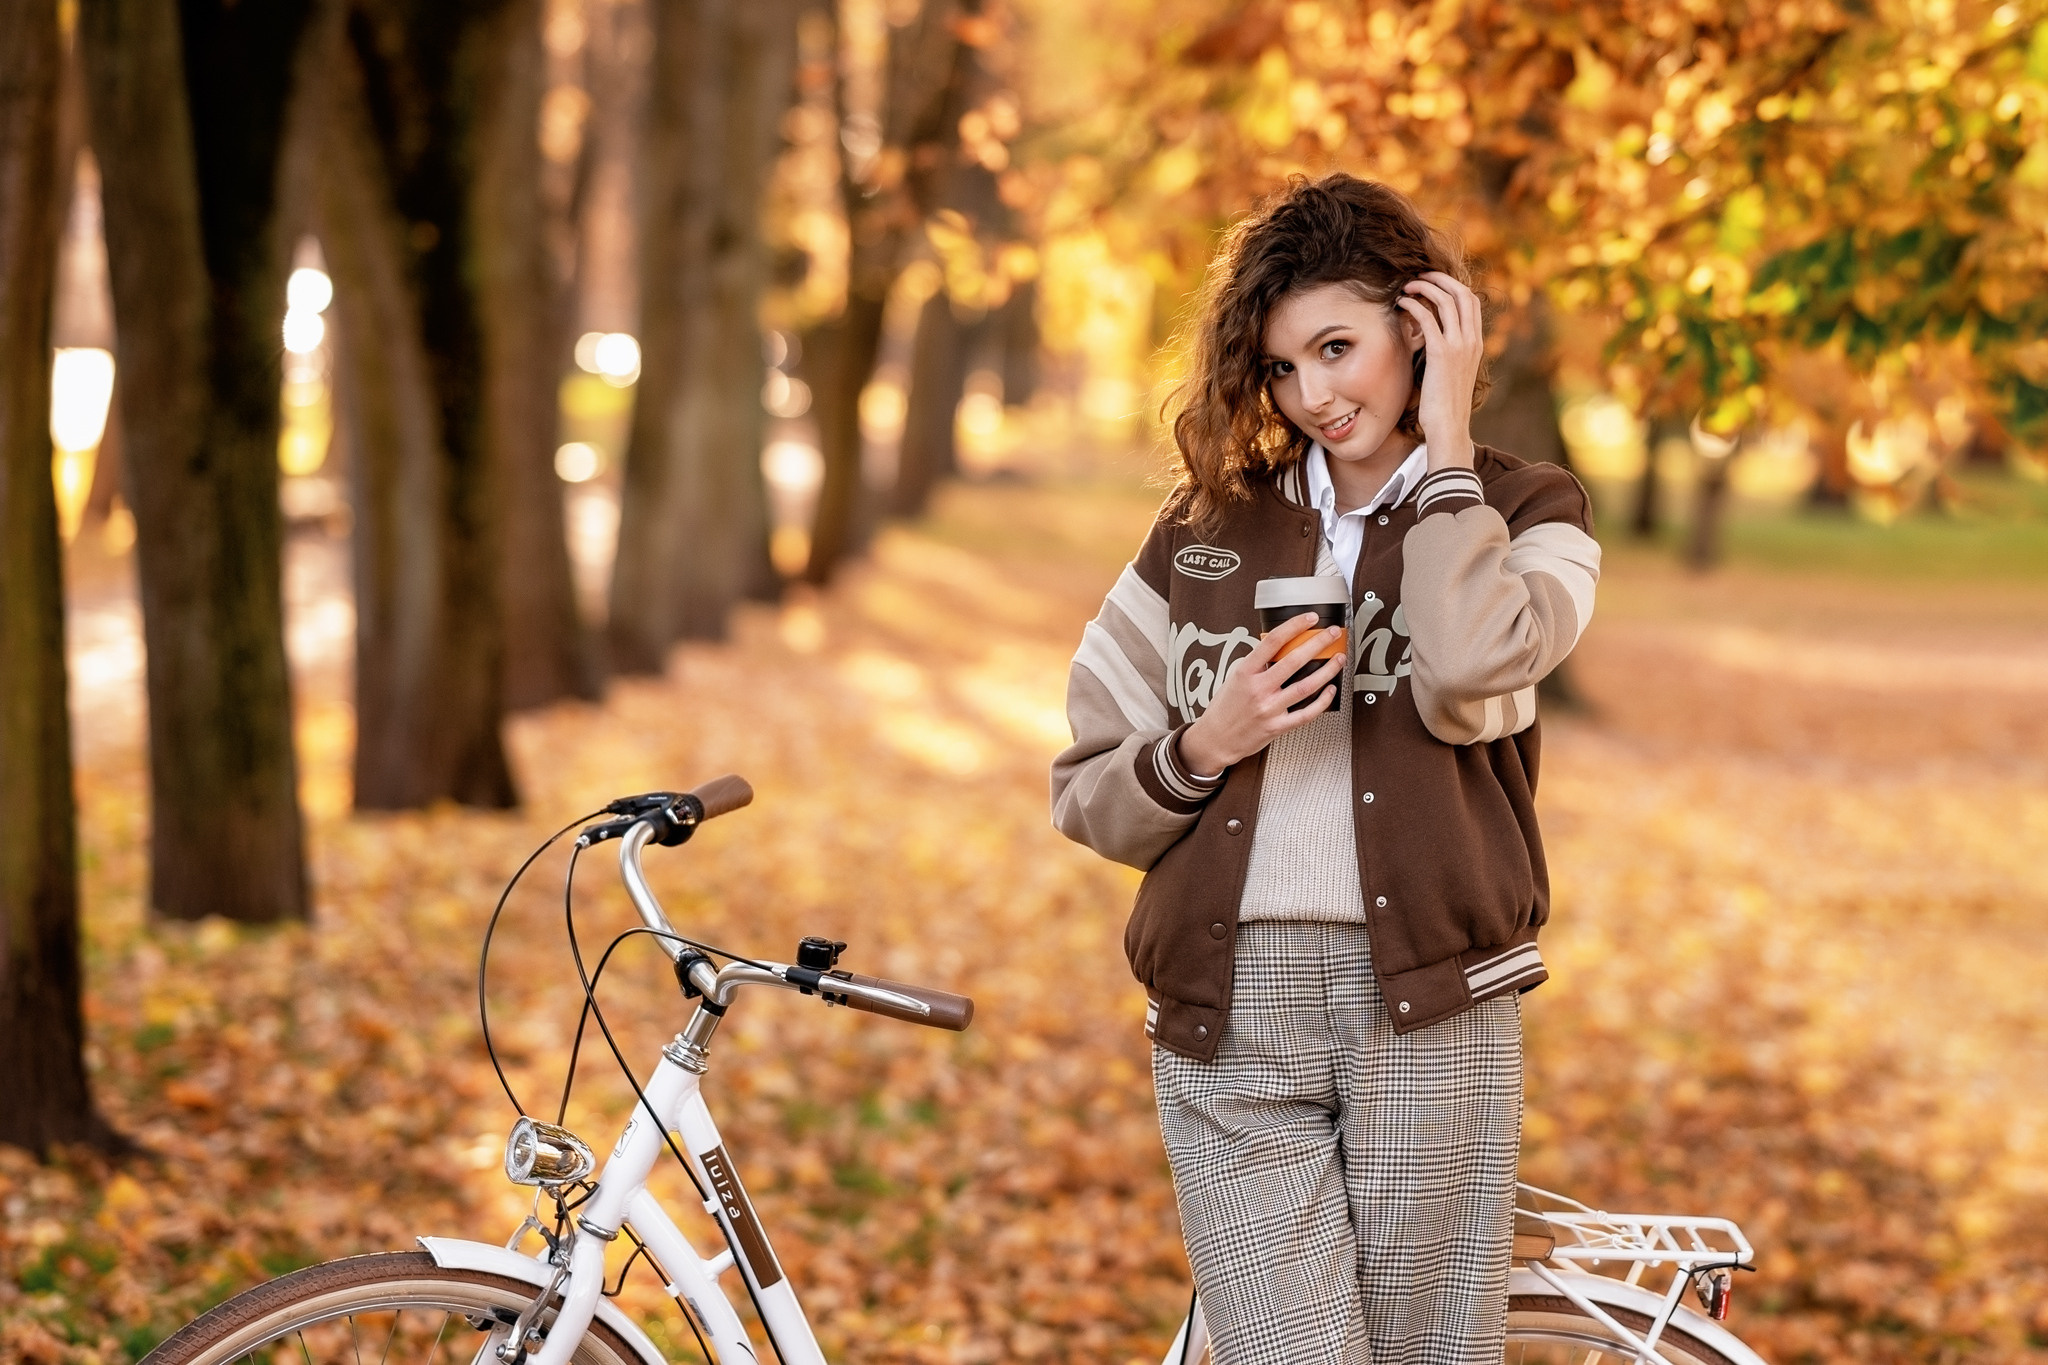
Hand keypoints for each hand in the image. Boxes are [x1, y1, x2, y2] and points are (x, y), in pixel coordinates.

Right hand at [1178, 615, 1344, 772]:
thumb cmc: (1224, 708)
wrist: (1216, 738)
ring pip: (1306, 686)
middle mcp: (1258, 689)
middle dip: (1318, 643)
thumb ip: (1255, 663)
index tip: (1309, 619)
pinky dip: (1322, 701)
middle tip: (1331, 634)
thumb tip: (1277, 649)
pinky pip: (1306, 714)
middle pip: (1294, 661)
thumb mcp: (1234, 677)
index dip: (1294, 626)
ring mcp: (1269, 708)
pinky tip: (1330, 690)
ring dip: (1327, 671)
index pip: (1273, 641)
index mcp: (1246, 672)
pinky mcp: (1277, 726)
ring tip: (1338, 659)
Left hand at [1397, 271, 1483, 470]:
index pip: (1471, 301)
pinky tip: (1402, 304)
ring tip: (1406, 287)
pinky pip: (1428, 318)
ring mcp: (1459, 346)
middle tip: (1419, 276)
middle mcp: (1471, 340)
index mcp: (1476, 343)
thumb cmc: (1445, 403)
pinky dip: (1414, 305)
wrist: (1449, 425)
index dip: (1452, 285)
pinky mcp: (1441, 353)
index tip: (1433, 282)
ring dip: (1424, 288)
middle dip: (1440, 279)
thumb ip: (1451, 352)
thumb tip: (1435, 339)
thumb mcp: (1454, 372)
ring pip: (1445, 301)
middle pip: (1462, 293)